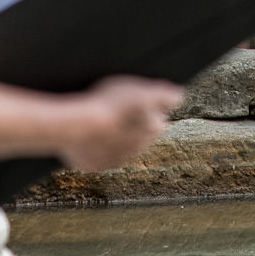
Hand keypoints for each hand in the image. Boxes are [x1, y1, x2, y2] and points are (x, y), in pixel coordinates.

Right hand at [56, 75, 183, 171]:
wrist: (75, 126)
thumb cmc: (107, 103)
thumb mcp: (140, 90)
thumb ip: (164, 95)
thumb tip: (179, 97)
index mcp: (153, 129)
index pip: (159, 121)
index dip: (150, 109)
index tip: (139, 100)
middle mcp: (137, 149)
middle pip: (141, 136)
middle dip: (134, 125)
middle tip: (120, 109)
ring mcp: (114, 159)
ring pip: (120, 147)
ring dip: (116, 137)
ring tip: (103, 120)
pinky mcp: (93, 165)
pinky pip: (97, 154)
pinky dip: (95, 146)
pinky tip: (88, 133)